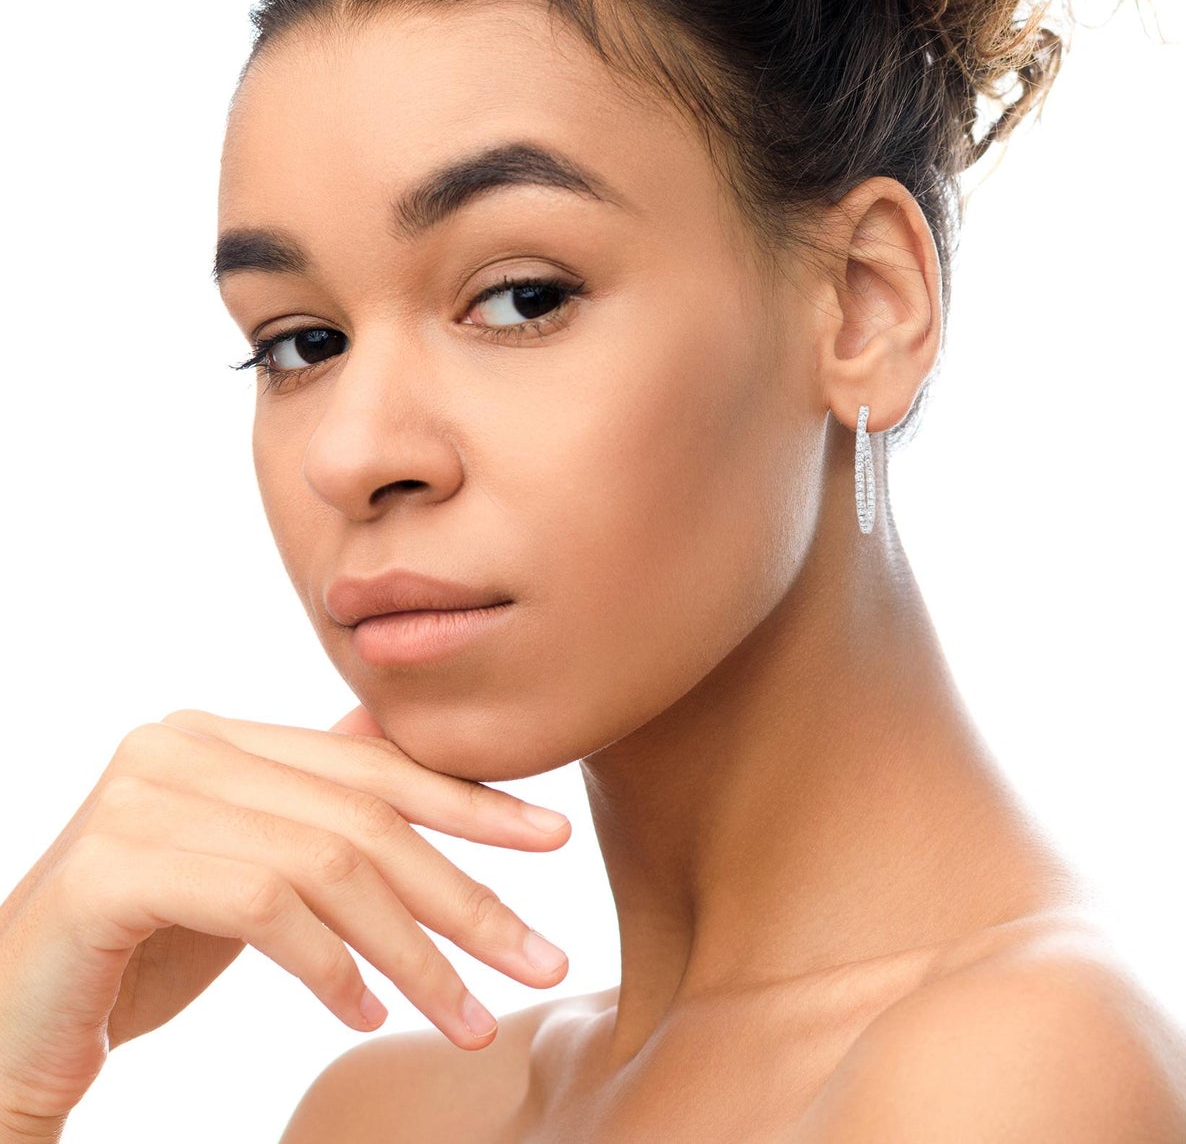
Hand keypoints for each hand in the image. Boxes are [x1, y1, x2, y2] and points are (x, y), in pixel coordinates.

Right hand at [0, 706, 571, 1129]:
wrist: (6, 1028)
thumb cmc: (135, 950)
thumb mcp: (242, 867)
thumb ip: (307, 799)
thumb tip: (389, 736)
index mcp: (221, 734)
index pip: (372, 766)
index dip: (470, 803)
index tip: (553, 840)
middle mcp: (181, 744)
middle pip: (364, 818)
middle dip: (465, 894)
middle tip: (541, 956)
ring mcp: (142, 797)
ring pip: (328, 866)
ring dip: (415, 953)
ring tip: (470, 1016)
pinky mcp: (114, 867)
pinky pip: (264, 907)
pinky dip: (330, 967)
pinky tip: (365, 1013)